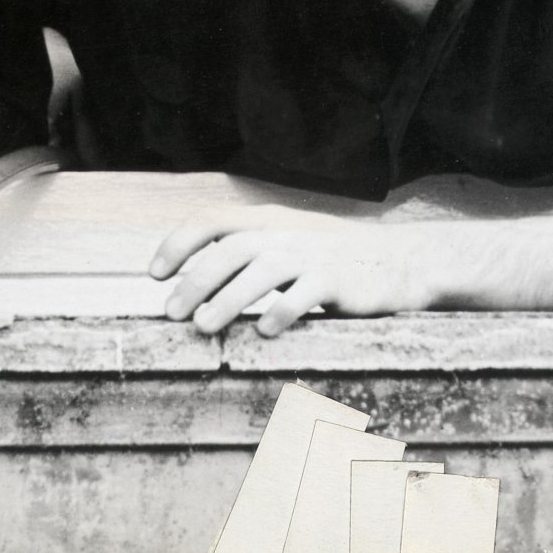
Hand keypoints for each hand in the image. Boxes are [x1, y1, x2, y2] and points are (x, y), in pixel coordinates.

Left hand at [149, 212, 436, 336]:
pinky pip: (307, 293)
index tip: (153, 275)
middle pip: (232, 249)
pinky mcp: (339, 280)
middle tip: (171, 312)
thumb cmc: (330, 259)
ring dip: (229, 297)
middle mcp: (286, 232)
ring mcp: (313, 255)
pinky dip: (283, 310)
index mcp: (267, 220)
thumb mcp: (286, 243)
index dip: (179, 244)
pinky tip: (264, 331)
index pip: (213, 221)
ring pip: (264, 269)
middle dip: (196, 279)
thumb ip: (247, 254)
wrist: (398, 261)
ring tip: (203, 327)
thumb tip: (189, 286)